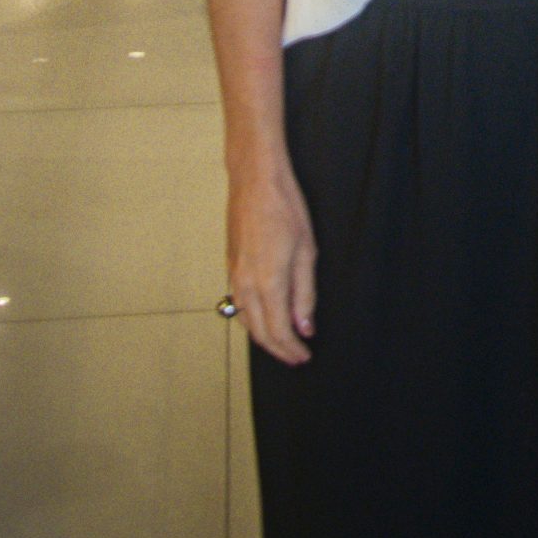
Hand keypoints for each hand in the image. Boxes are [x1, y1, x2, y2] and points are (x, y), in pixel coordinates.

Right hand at [226, 161, 317, 363]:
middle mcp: (245, 285)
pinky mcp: (230, 266)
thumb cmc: (284, 208)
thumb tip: (305, 326)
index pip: (278, 332)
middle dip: (278, 349)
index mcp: (268, 283)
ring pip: (246, 320)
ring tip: (283, 342)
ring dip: (264, 337)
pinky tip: (264, 317)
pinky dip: (252, 319)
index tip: (304, 356)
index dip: (292, 350)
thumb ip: (305, 293)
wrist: (255, 180)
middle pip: (259, 332)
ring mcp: (234, 275)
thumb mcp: (306, 251)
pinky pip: (239, 304)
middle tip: (296, 356)